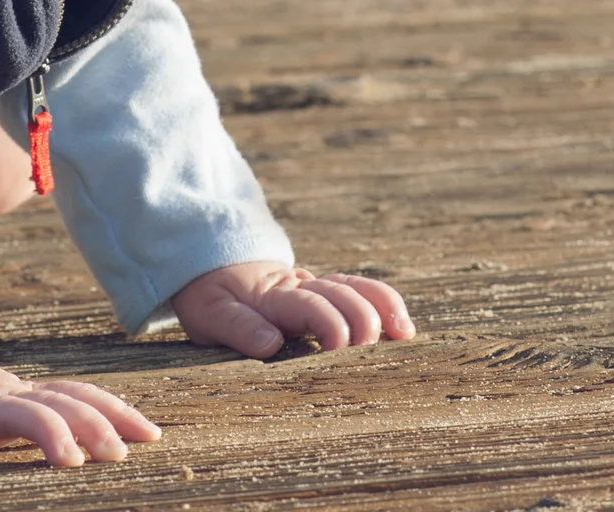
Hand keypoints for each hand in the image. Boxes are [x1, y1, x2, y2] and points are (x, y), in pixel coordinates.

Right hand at [0, 362, 159, 474]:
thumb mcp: (13, 413)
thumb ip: (52, 420)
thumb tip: (116, 444)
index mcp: (25, 395)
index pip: (77, 395)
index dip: (115, 411)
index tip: (151, 435)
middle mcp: (0, 396)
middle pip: (52, 402)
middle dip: (90, 424)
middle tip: (117, 454)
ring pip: (6, 412)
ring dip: (43, 430)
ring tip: (69, 460)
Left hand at [171, 260, 414, 358]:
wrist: (214, 263)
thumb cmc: (212, 297)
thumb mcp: (209, 313)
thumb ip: (238, 326)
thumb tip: (270, 344)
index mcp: (272, 295)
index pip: (309, 305)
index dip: (330, 324)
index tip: (342, 348)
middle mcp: (301, 285)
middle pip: (342, 294)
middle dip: (363, 319)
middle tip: (371, 351)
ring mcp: (317, 285)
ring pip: (357, 287)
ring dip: (383, 306)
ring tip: (403, 333)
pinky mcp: (327, 290)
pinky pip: (361, 289)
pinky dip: (385, 303)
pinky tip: (402, 327)